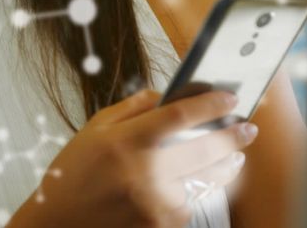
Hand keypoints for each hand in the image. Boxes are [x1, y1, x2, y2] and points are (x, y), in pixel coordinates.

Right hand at [8, 89, 257, 227]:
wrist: (58, 225)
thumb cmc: (75, 176)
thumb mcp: (96, 129)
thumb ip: (134, 107)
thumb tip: (171, 93)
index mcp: (125, 141)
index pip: (180, 115)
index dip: (211, 104)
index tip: (230, 98)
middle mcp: (143, 172)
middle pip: (204, 148)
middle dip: (233, 136)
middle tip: (248, 129)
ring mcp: (155, 203)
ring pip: (205, 179)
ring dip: (225, 166)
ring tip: (235, 156)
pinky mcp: (161, 226)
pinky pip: (191, 203)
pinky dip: (199, 191)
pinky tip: (201, 182)